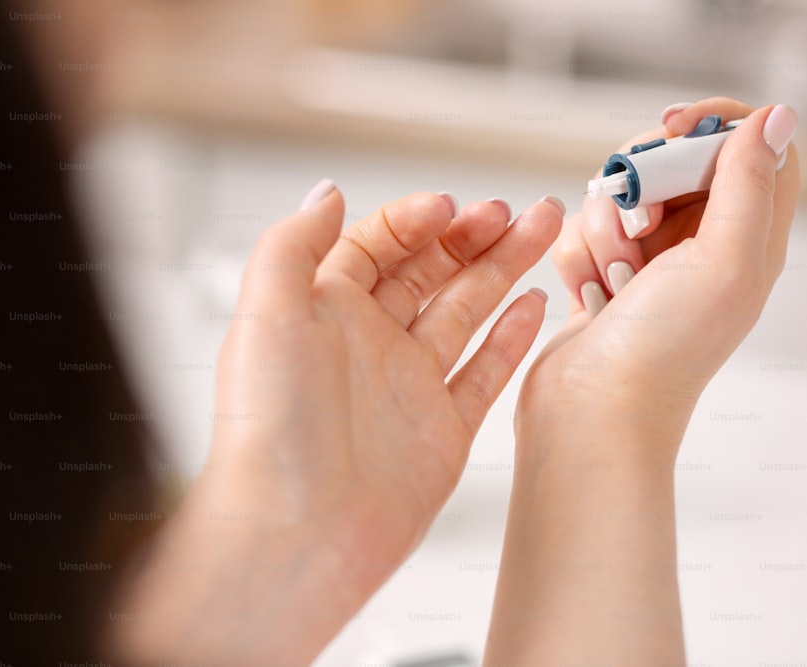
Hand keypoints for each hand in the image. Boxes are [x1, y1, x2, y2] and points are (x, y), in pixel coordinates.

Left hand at [109, 182, 563, 665]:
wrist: (299, 533)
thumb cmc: (270, 433)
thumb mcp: (265, 315)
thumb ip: (294, 245)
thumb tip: (326, 192)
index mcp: (323, 311)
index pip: (377, 244)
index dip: (415, 219)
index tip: (451, 207)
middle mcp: (367, 343)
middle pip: (430, 271)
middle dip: (472, 235)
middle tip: (515, 211)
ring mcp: (408, 385)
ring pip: (465, 310)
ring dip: (503, 269)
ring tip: (541, 231)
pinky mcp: (443, 428)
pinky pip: (484, 372)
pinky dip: (511, 338)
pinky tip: (532, 304)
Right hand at [484, 99, 799, 665]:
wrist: (591, 411)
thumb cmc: (662, 350)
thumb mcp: (721, 259)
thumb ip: (748, 182)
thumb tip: (777, 116)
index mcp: (748, 240)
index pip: (752, 148)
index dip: (714, 124)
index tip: (671, 126)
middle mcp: (702, 248)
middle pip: (676, 164)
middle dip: (643, 180)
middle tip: (638, 217)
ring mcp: (649, 264)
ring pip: (618, 196)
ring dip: (603, 227)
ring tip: (612, 279)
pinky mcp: (601, 277)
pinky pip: (581, 231)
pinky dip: (576, 255)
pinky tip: (585, 293)